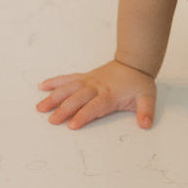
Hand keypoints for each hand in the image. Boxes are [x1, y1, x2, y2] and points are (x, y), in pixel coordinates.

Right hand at [36, 60, 156, 130]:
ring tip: (40, 107)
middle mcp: (96, 87)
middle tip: (52, 120)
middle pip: (77, 98)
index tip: (72, 125)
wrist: (135, 62)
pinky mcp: (84, 77)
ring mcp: (88, 81)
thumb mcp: (147, 98)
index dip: (83, 115)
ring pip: (68, 88)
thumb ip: (146, 111)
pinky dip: (55, 82)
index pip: (94, 107)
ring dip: (54, 97)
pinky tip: (42, 86)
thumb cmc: (139, 83)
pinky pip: (67, 78)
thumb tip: (145, 124)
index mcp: (109, 95)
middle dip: (64, 109)